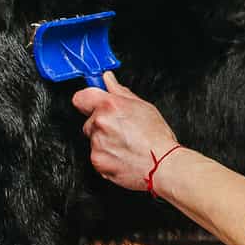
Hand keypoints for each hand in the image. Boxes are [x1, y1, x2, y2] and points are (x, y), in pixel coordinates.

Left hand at [72, 71, 179, 193]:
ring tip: (125, 144)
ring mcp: (97, 143)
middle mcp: (100, 123)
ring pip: (93, 139)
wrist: (162, 165)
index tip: (94, 103)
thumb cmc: (157, 138)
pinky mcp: (97, 161)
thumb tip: (108, 80)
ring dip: (104, 141)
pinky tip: (122, 155)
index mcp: (109, 105)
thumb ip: (120, 91)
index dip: (88, 100)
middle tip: (120, 129)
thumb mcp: (143, 106)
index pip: (82, 97)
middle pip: (89, 120)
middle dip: (100, 124)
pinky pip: (97, 155)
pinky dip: (106, 156)